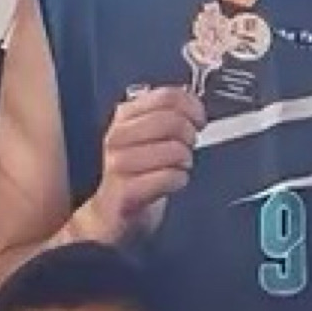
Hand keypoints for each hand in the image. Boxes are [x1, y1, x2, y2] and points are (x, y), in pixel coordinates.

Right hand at [84, 86, 205, 243]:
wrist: (113, 213)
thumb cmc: (136, 174)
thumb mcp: (148, 136)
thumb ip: (167, 114)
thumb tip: (192, 101)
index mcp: (125, 117)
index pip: (167, 96)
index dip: (192, 106)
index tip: (198, 118)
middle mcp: (118, 137)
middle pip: (172, 121)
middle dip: (190, 136)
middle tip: (187, 147)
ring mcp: (119, 164)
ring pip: (173, 149)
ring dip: (185, 160)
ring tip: (177, 167)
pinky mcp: (126, 190)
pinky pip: (169, 177)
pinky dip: (179, 180)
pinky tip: (171, 182)